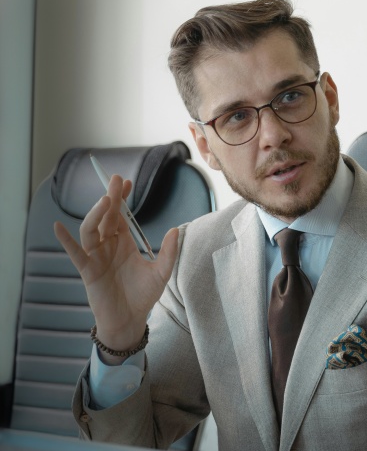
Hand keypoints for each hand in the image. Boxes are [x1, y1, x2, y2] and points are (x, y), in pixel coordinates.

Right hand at [54, 174, 179, 359]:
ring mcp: (96, 257)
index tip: (126, 182)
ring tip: (105, 200)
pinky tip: (58, 227)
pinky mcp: (88, 271)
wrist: (130, 320)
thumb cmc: (143, 296)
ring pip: (90, 229)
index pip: (121, 215)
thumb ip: (168, 252)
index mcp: (124, 243)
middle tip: (115, 180)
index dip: (121, 199)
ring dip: (96, 214)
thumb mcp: (162, 272)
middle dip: (110, 198)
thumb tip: (175, 230)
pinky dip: (65, 240)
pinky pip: (75, 253)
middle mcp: (108, 246)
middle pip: (106, 217)